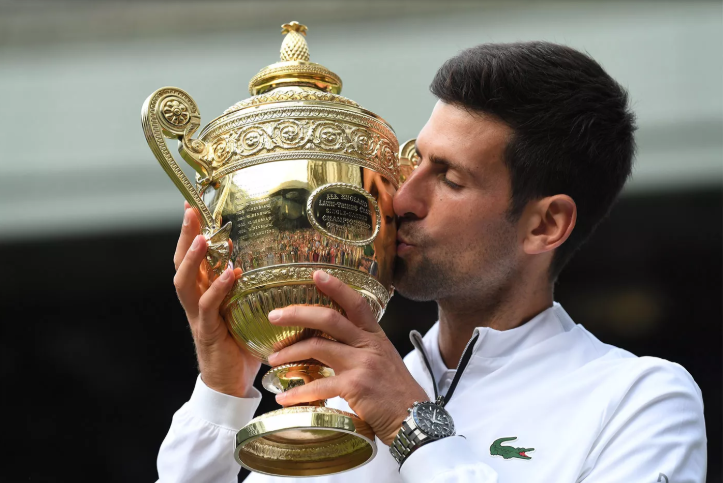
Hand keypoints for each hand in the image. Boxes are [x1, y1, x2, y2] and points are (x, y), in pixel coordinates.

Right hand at [173, 202, 260, 396]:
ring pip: (185, 283)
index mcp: (203, 295)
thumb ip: (251, 289)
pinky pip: (208, 307)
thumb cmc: (240, 347)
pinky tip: (229, 274)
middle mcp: (195, 302)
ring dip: (194, 259)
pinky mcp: (208, 333)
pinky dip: (217, 289)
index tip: (194, 206)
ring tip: (204, 239)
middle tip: (190, 211)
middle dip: (185, 236)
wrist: (229, 385)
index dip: (190, 233)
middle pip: (181, 264)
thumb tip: (276, 264)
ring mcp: (198, 317)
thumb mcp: (245, 311)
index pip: (192, 258)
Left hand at [266, 271, 428, 445]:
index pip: (356, 303)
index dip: (336, 286)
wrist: (414, 420)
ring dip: (290, 352)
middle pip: (329, 318)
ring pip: (317, 347)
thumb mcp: (384, 361)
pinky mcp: (355, 386)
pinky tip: (284, 398)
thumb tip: (331, 344)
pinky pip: (319, 385)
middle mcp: (369, 345)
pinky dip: (298, 392)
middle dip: (297, 314)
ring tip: (273, 359)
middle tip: (274, 316)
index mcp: (375, 337)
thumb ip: (362, 349)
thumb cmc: (397, 394)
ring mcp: (362, 364)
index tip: (316, 274)